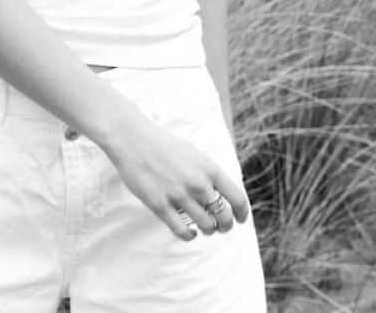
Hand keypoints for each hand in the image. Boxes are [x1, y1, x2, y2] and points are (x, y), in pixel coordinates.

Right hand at [102, 109, 248, 241]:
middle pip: (224, 217)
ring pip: (206, 226)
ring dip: (208, 230)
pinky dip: (190, 236)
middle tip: (220, 226)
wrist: (133, 140)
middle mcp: (198, 184)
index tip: (240, 219)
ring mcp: (179, 196)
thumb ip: (209, 173)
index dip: (242, 213)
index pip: (238, 198)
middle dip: (225, 225)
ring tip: (204, 227)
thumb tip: (223, 193)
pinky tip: (189, 232)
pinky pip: (182, 231)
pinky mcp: (161, 206)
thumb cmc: (164, 145)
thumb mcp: (194, 153)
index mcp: (209, 169)